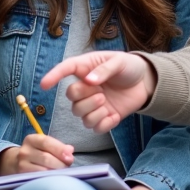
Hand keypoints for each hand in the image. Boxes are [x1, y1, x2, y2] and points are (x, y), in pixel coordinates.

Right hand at [0, 134, 73, 175]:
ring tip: (62, 173)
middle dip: (60, 164)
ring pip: (43, 171)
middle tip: (68, 167)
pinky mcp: (22, 177)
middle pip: (46, 158)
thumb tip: (70, 150)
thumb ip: (58, 147)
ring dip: (56, 173)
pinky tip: (54, 179)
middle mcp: (24, 151)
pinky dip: (49, 179)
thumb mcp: (45, 146)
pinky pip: (39, 179)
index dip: (60, 149)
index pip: (46, 142)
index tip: (70, 157)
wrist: (14, 163)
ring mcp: (22, 165)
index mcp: (31, 139)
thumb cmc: (37, 154)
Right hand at [40, 52, 155, 132]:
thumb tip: (89, 80)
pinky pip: (95, 128)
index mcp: (86, 68)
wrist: (145, 82)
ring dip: (93, 111)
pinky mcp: (103, 117)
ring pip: (80, 115)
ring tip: (106, 102)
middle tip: (101, 93)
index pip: (65, 70)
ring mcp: (93, 103)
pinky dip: (104, 124)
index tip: (44, 85)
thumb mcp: (119, 61)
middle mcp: (85, 87)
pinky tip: (115, 116)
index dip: (53, 76)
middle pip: (71, 98)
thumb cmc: (129, 66)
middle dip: (84, 98)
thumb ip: (104, 69)